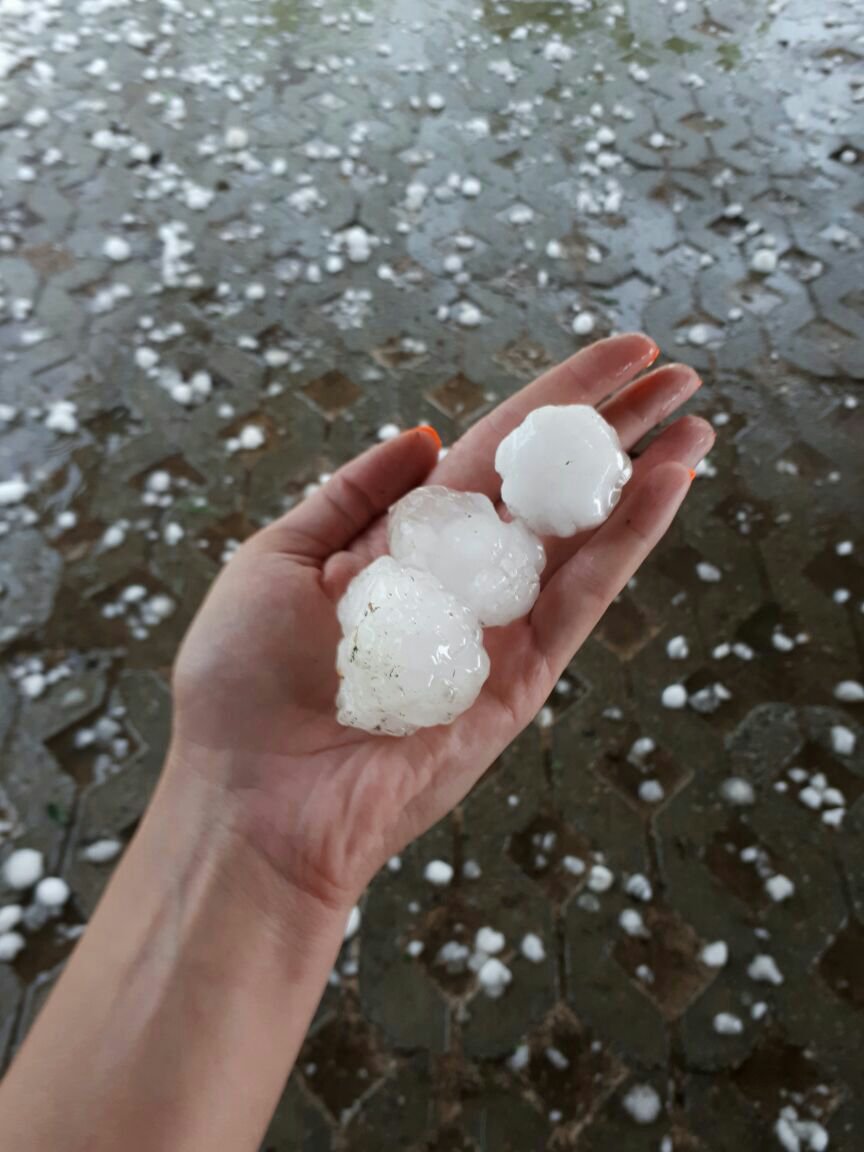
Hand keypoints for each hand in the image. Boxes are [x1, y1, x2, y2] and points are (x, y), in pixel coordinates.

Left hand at [171, 334, 714, 910]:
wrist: (252, 798)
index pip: (493, 450)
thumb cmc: (242, 681)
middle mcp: (460, 577)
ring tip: (696, 420)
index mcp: (402, 540)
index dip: (555, 399)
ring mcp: (498, 628)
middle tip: (678, 377)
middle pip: (551, 486)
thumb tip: (424, 434)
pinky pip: (584, 596)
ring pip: (584, 537)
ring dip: (642, 477)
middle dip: (614, 428)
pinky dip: (629, 539)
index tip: (618, 355)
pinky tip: (669, 484)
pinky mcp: (522, 678)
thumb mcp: (277, 557)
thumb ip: (354, 493)